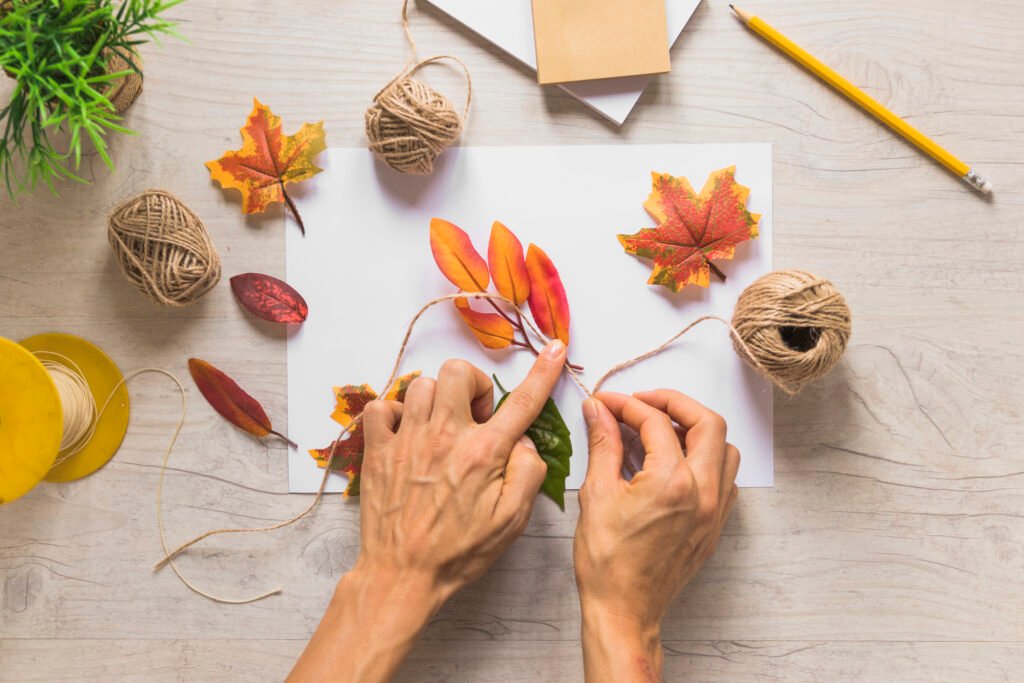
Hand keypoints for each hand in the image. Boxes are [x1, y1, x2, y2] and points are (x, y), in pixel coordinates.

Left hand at [289, 342, 566, 682]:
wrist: (402, 575)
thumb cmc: (459, 552)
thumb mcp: (511, 522)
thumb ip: (528, 474)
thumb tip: (524, 442)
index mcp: (483, 453)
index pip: (522, 402)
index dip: (543, 372)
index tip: (554, 349)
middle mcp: (444, 436)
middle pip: (458, 371)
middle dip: (472, 385)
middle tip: (475, 417)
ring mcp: (406, 439)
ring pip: (420, 383)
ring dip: (435, 398)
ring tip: (440, 426)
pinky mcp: (377, 450)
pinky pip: (381, 405)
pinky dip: (393, 411)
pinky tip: (405, 432)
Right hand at [574, 390, 739, 681]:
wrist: (624, 610)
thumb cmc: (606, 562)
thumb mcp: (597, 495)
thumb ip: (603, 444)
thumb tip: (599, 411)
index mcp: (673, 482)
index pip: (656, 422)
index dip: (627, 405)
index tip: (606, 402)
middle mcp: (704, 492)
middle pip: (707, 423)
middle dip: (674, 403)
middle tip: (642, 402)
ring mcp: (716, 510)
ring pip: (725, 449)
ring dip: (697, 430)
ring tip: (662, 429)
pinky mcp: (715, 526)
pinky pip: (726, 478)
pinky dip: (707, 459)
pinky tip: (677, 462)